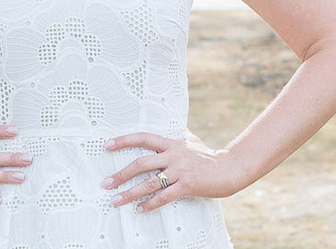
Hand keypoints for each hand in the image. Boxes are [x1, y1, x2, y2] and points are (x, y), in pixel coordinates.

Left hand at [100, 130, 246, 212]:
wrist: (229, 168)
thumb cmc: (209, 156)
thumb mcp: (192, 141)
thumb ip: (178, 135)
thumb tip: (172, 125)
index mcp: (172, 143)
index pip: (144, 138)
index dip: (124, 140)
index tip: (107, 144)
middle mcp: (173, 155)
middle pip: (141, 163)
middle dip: (121, 174)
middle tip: (105, 183)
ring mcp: (180, 170)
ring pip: (150, 182)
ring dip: (130, 192)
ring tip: (115, 200)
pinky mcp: (188, 185)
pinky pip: (165, 196)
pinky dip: (151, 204)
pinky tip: (140, 209)